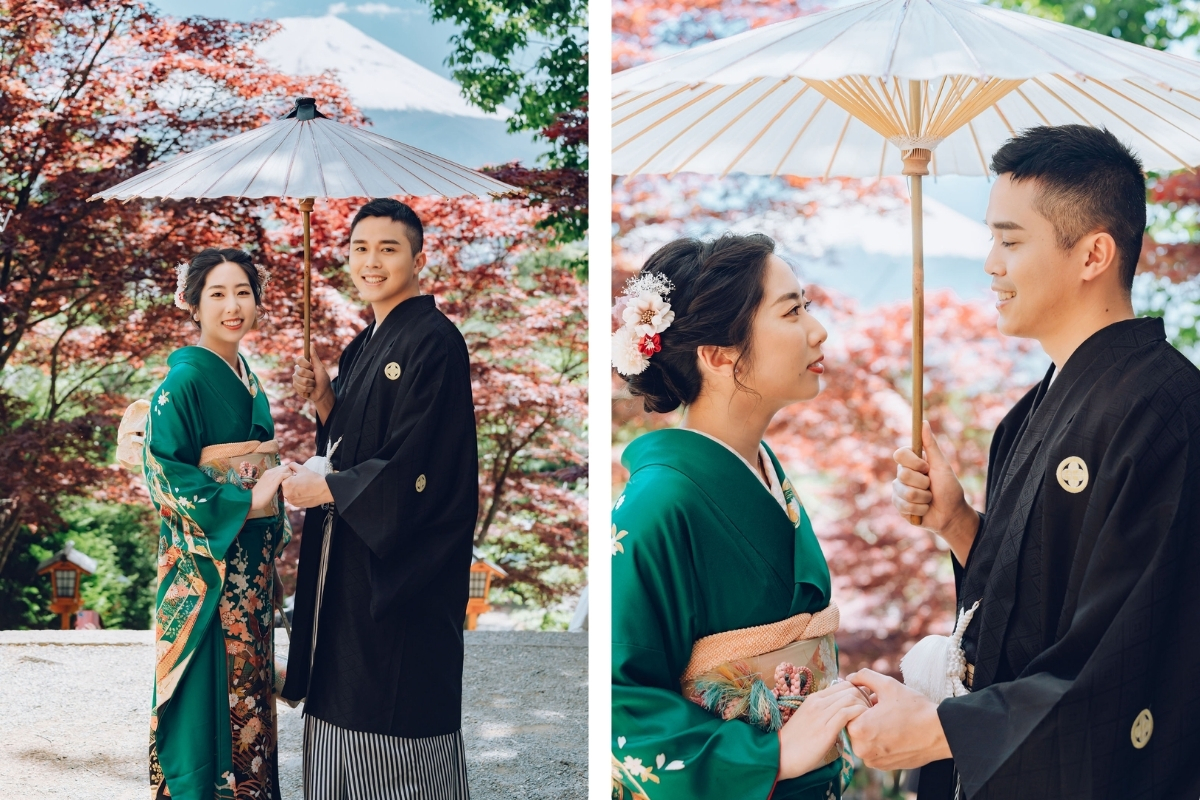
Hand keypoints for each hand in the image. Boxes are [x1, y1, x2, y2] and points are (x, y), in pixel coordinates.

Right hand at [250, 463, 293, 514]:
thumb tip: (281, 485)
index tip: (290, 479)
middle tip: (293, 481)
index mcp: (267, 473)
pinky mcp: (274, 481)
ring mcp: (271, 476)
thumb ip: (273, 483)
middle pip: (284, 467)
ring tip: (292, 483)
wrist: (252, 500)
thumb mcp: (267, 486)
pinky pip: (285, 474)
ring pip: (286, 469)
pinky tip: (290, 484)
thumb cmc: (259, 496)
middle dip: (290, 472)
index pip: (281, 468)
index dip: (287, 472)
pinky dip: (289, 478)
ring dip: (291, 475)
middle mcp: (269, 472)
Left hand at [281, 467, 333, 508]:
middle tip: (301, 482)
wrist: (324, 490)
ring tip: (304, 487)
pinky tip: (305, 492)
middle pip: (285, 486)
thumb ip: (292, 465)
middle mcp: (286, 494)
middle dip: (291, 484)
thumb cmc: (314, 479)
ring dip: (294, 490)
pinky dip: (298, 496)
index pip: (284, 478)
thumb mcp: (302, 469)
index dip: (291, 476)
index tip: (298, 477)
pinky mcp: (296, 505)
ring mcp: (291, 500)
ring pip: (289, 493)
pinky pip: (294, 499)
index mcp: (286, 484)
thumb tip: (288, 465)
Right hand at [293, 355, 333, 422]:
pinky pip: (301, 388)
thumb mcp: (320, 367)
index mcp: (303, 365)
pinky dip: (308, 390)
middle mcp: (298, 371)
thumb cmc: (323, 379)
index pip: (298, 360)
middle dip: (310, 376)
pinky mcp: (296, 387)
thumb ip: (314, 356)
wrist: (323, 393)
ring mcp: (296, 379)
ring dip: (310, 384)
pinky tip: (310, 390)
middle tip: (314, 378)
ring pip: (301, 381)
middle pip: (300, 371)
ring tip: (313, 385)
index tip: (311, 367)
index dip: (305, 364)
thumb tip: (311, 344)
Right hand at [778, 680, 869, 780]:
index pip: (844, 685)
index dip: (858, 692)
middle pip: (850, 689)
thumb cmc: (796, 742)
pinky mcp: (826, 729)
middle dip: (865, 698)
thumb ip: (825, 714)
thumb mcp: (809, 720)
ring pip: (851, 698)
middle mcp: (818, 702)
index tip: (865, 705)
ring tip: (870, 720)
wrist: (780, 755)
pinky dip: (860, 716)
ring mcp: (821, 714)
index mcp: (814, 698)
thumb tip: (843, 717)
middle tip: (872, 713)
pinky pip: (848, 713)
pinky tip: (863, 726)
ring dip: (865, 707)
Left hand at [845, 669, 950, 769]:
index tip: (878, 701)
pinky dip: (880, 740)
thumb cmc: (914, 709)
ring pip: (864, 738)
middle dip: (866, 715)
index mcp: (858, 730)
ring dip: (872, 728)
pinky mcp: (883, 767)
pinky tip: (895, 732)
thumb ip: (864, 677)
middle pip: (854, 725)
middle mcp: (861, 750)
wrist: (940, 733)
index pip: (848, 711)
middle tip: (885, 709)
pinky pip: (874, 749)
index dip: (862, 702)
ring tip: (891, 720)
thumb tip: (849, 678)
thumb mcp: (888, 685)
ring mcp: (873, 761)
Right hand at [892, 421, 978, 563]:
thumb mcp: (942, 466)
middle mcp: (902, 476)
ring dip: (924, 498)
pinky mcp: (899, 507)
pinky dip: (920, 509)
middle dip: (923, 483)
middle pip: (902, 474)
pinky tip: (925, 510)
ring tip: (930, 500)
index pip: (899, 454)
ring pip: (905, 492)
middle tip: (931, 486)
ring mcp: (899, 492)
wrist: (952, 515)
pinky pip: (904, 506)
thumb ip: (931, 445)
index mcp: (911, 463)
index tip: (926, 467)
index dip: (913, 462)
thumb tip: (924, 422)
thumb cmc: (950, 489)